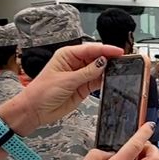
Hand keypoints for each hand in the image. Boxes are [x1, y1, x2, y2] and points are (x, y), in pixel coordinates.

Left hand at [2, 43, 124, 134]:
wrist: (35, 110)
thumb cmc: (42, 92)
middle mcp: (74, 63)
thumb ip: (87, 72)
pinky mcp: (83, 88)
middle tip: (124, 60)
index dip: (105, 49)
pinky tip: (112, 79)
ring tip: (121, 69)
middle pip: (96, 57)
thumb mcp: (66, 80)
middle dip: (109, 58)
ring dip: (108, 70)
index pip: (90, 49)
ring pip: (99, 69)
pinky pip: (97, 81)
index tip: (118, 51)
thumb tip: (103, 62)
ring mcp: (80, 76)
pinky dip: (105, 81)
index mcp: (67, 55)